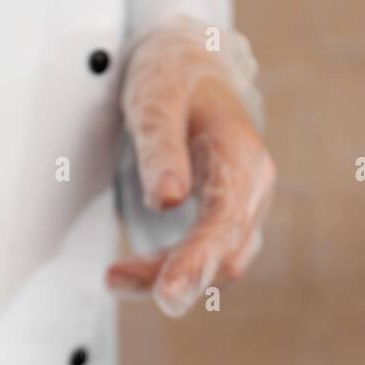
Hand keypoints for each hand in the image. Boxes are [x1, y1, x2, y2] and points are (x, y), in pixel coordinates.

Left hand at [109, 20, 274, 316]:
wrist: (190, 71)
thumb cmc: (173, 82)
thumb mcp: (156, 100)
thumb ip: (161, 148)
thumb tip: (167, 200)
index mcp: (241, 157)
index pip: (225, 221)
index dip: (197, 261)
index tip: (168, 293)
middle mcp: (252, 189)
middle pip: (224, 252)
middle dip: (179, 279)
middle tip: (120, 286)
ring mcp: (242, 209)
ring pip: (215, 264)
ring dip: (166, 278)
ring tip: (113, 278)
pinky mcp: (224, 223)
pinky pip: (204, 259)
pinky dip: (168, 272)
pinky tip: (128, 275)